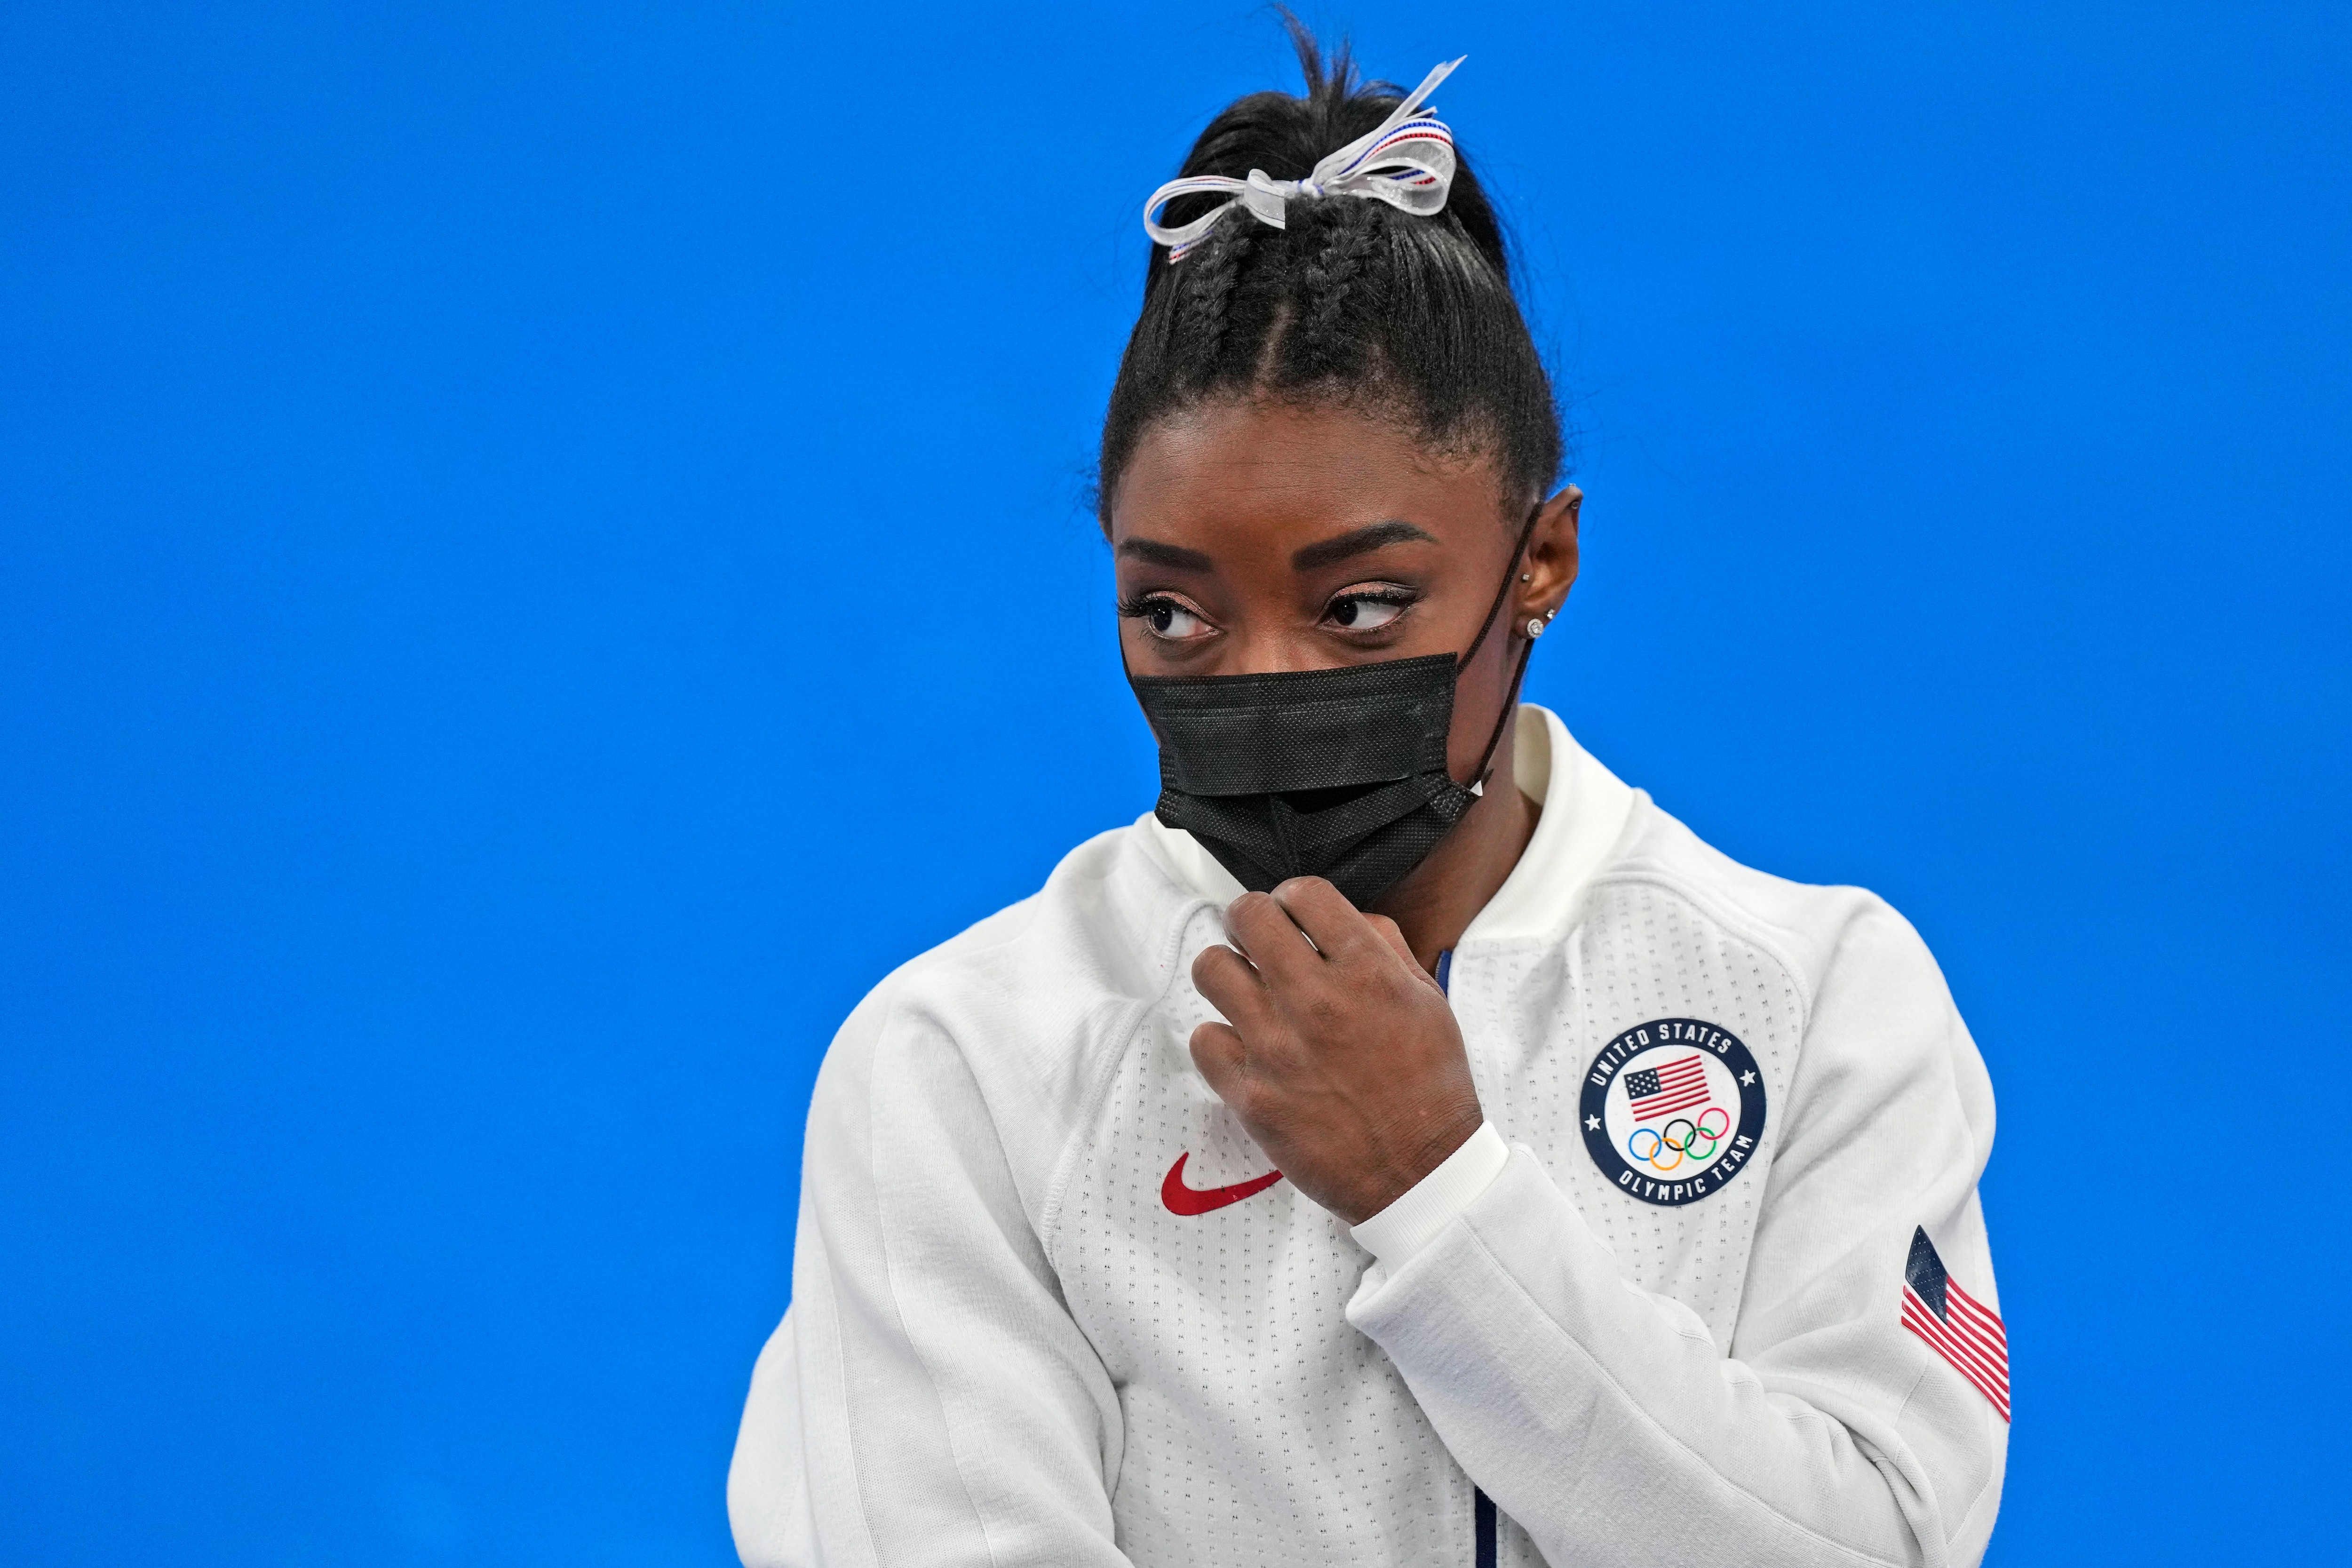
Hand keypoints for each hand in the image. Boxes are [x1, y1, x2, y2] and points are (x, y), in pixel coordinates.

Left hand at [1189, 877, 1484, 1224]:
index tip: (1293, 916)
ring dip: (1227, 972)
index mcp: (1367, 972)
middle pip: (1246, 916)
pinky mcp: (1250, 1094)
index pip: (1304, 892)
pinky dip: (1221, 1039)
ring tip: (1245, 991)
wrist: (1420, 1174)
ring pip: (1211, 969)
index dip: (1294, 898)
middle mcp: (1317, 1001)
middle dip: (1248, 920)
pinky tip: (1246, 1048)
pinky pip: (1204, 1038)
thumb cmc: (1428, 1086)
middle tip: (1255, 940)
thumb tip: (1344, 917)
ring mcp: (1277, 1048)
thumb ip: (1386, 947)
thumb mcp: (1428, 1001)